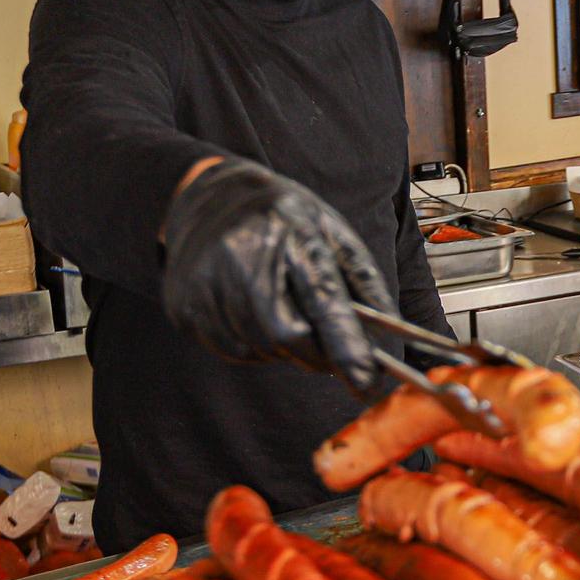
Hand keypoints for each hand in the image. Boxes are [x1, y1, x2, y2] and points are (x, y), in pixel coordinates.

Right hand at [160, 157, 397, 390]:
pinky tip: (257, 313)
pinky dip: (258, 345)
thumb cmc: (281, 217)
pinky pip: (235, 350)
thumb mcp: (332, 231)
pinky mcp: (185, 307)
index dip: (346, 346)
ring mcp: (208, 284)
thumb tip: (394, 335)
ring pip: (262, 348)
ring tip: (287, 310)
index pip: (323, 300)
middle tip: (332, 351)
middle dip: (318, 354)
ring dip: (287, 348)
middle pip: (288, 336)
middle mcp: (243, 256)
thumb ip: (365, 282)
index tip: (366, 382)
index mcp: (291, 232)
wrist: (209, 198)